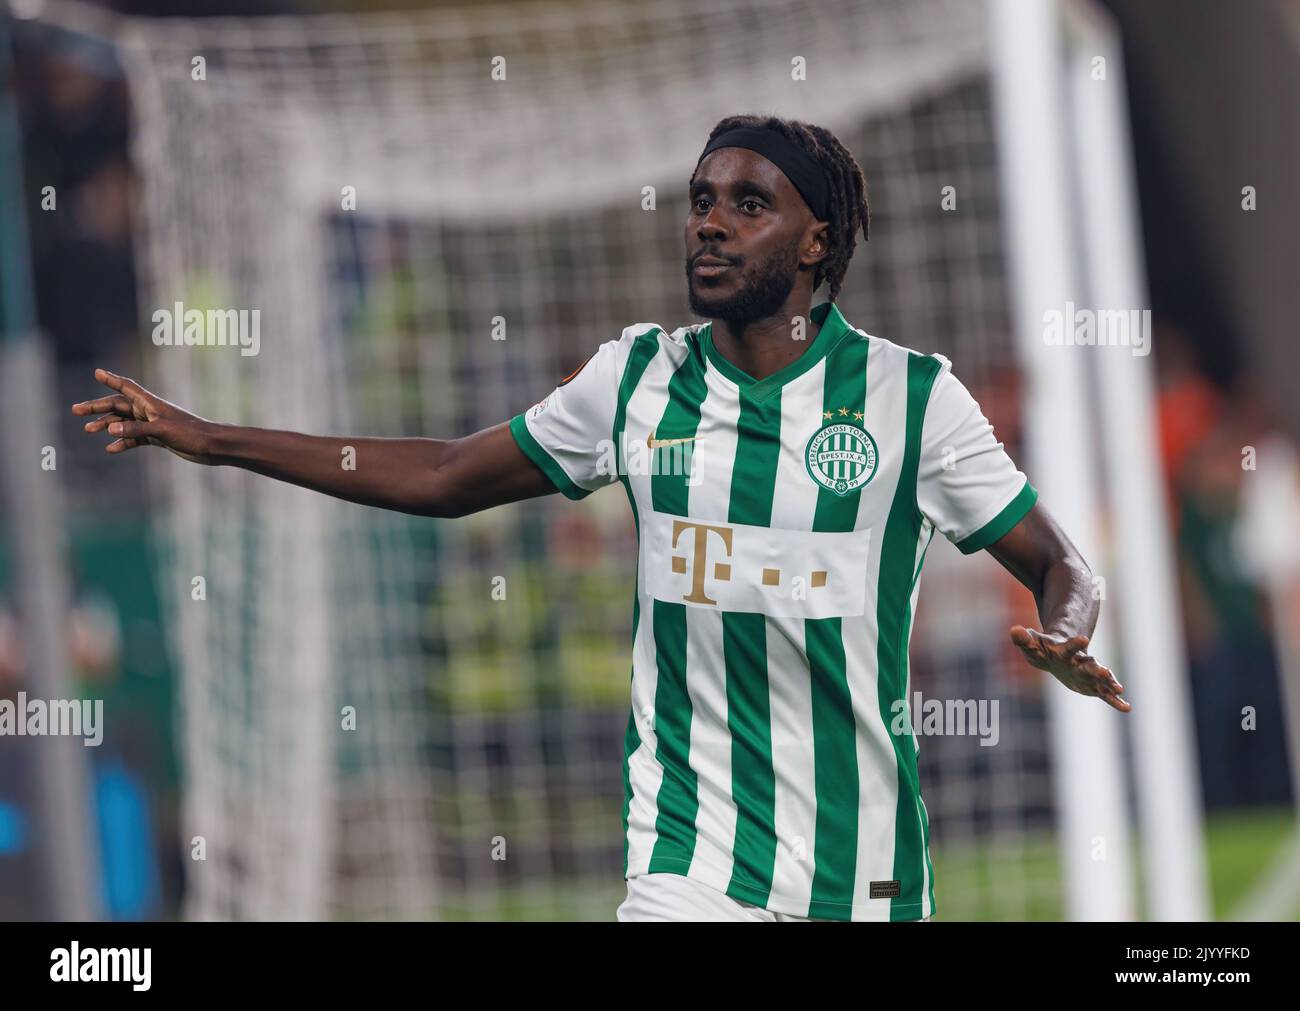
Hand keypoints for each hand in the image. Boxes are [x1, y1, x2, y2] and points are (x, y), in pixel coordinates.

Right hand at [71, 368, 217, 464]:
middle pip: (118, 406)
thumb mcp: (161, 430)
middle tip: (76, 410)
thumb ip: (136, 429)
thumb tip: (110, 429)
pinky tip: (110, 449)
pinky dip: (122, 442)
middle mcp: (149, 411)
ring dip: (107, 425)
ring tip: (88, 430)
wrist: (211, 446)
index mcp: (150, 403)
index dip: (111, 379)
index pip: (126, 387)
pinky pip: (134, 438)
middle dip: (97, 408)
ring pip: (123, 422)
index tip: (96, 372)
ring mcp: (152, 424)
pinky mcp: (157, 438)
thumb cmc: (191, 433)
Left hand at [1010, 625, 1129, 711]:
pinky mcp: (1092, 686)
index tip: (1084, 639)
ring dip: (1109, 684)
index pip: (1069, 647)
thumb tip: (1014, 630)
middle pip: (1089, 665)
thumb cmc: (1043, 649)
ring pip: (1100, 679)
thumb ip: (1023, 639)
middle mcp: (1080, 662)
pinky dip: (1115, 700)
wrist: (1057, 655)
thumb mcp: (1032, 645)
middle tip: (1106, 672)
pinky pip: (1105, 694)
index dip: (1075, 643)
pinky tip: (1127, 707)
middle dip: (1097, 669)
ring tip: (1119, 689)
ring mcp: (1088, 674)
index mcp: (1064, 651)